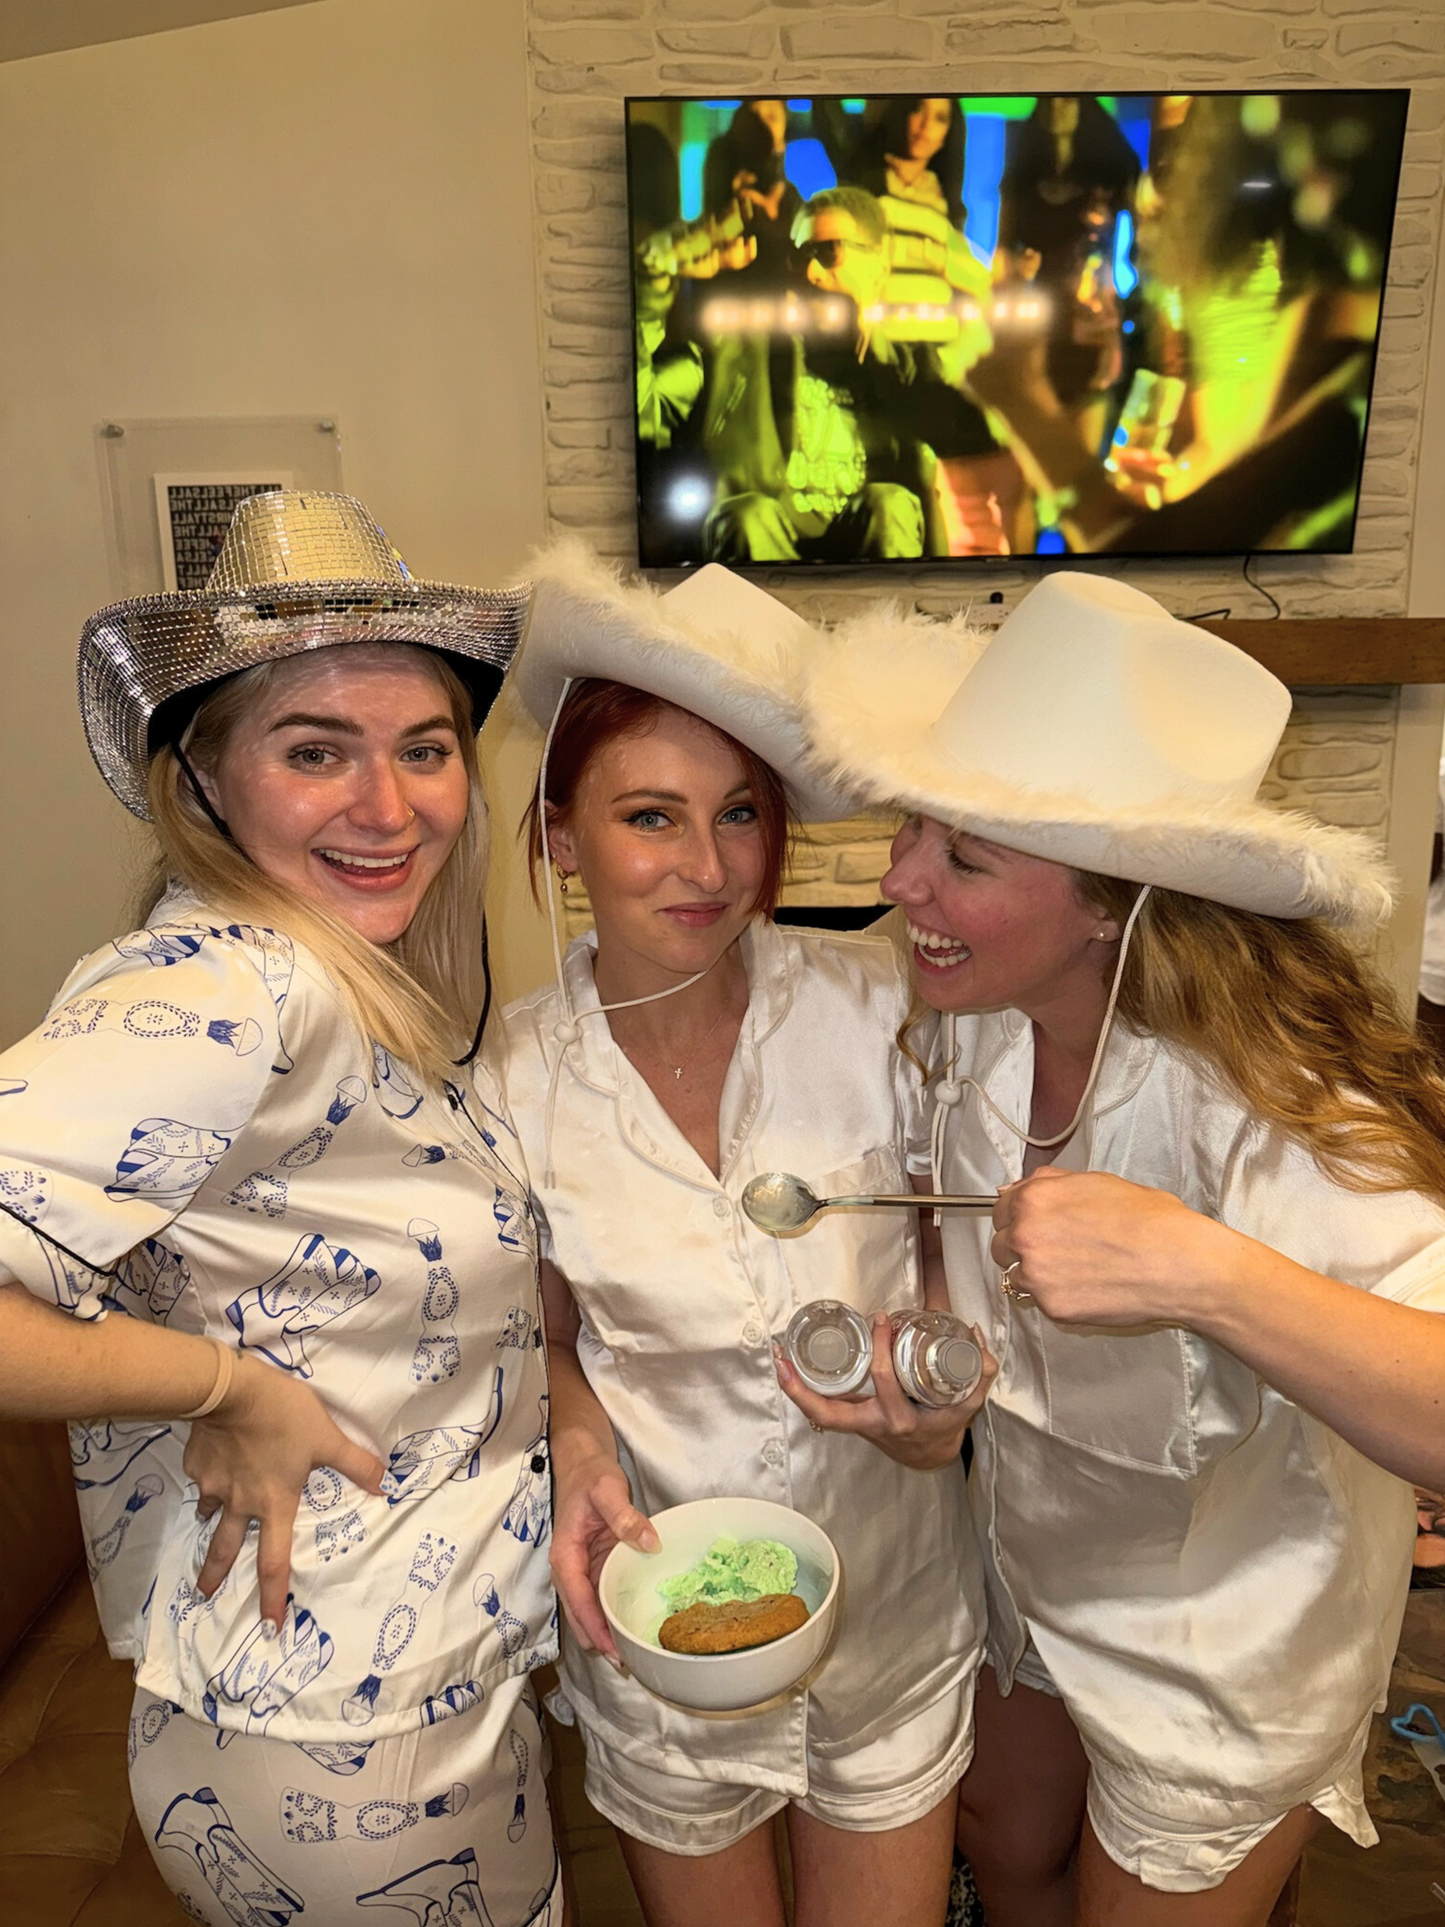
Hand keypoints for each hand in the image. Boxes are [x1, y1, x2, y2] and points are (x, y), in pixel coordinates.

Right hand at [184, 1355, 383, 1627]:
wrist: (231, 1390)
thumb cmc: (284, 1416)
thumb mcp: (327, 1437)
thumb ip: (355, 1463)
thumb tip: (386, 1486)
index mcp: (274, 1503)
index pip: (274, 1562)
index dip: (273, 1598)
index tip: (268, 1627)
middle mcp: (241, 1504)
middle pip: (226, 1550)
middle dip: (215, 1575)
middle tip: (204, 1594)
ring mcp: (214, 1486)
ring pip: (210, 1513)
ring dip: (210, 1522)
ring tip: (205, 1522)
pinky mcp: (196, 1464)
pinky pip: (202, 1478)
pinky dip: (208, 1476)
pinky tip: (211, 1460)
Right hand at [550, 1449, 658, 1662]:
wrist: (581, 1462)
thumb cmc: (591, 1475)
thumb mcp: (607, 1490)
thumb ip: (625, 1517)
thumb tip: (651, 1544)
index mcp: (565, 1556)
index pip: (578, 1601)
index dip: (595, 1628)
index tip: (614, 1651)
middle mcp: (569, 1570)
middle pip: (580, 1617)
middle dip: (601, 1641)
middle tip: (632, 1662)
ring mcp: (581, 1571)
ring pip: (590, 1613)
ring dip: (607, 1632)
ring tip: (636, 1653)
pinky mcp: (594, 1567)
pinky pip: (601, 1598)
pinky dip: (613, 1614)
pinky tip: (634, 1623)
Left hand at [774, 1312, 995, 1470]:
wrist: (932, 1455)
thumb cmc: (946, 1424)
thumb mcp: (969, 1401)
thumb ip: (980, 1369)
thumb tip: (973, 1332)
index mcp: (902, 1420)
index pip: (884, 1381)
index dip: (882, 1349)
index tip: (882, 1319)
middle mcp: (874, 1425)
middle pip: (828, 1413)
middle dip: (803, 1386)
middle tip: (787, 1353)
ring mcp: (859, 1426)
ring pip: (818, 1415)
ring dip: (794, 1388)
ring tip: (778, 1357)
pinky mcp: (851, 1421)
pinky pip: (822, 1411)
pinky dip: (803, 1391)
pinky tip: (790, 1367)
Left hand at [990, 1167, 1241, 1328]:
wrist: (1178, 1262)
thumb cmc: (1149, 1219)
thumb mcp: (1096, 1182)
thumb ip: (1048, 1185)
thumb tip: (1012, 1190)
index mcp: (1034, 1199)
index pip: (1000, 1208)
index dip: (1018, 1216)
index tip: (1033, 1224)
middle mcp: (1026, 1235)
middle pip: (1000, 1244)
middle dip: (1021, 1246)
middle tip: (1058, 1249)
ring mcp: (1036, 1274)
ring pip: (1015, 1275)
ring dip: (1035, 1273)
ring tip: (1075, 1270)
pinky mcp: (1052, 1307)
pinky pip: (1040, 1301)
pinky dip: (1056, 1296)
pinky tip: (1087, 1287)